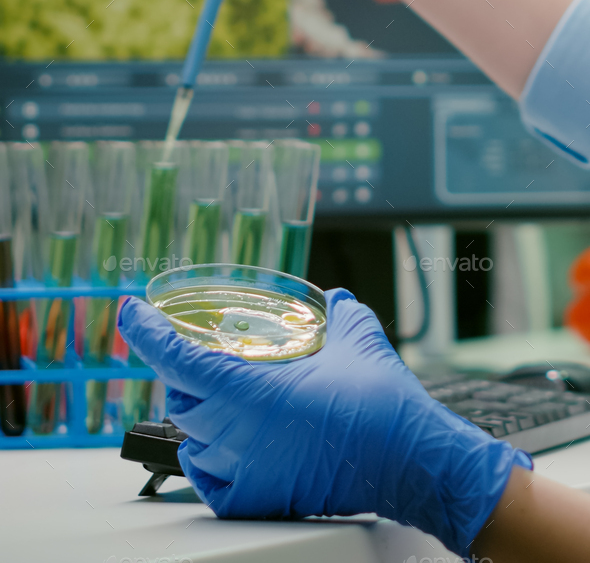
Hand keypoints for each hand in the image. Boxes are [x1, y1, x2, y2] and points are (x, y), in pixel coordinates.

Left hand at [118, 289, 529, 557]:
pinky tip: (214, 449)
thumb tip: (336, 298)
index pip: (176, 359)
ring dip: (194, 415)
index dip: (146, 333)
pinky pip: (210, 483)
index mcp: (251, 392)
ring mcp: (247, 471)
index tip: (130, 313)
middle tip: (194, 352)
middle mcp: (238, 435)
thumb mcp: (359, 340)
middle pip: (180, 399)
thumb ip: (341, 313)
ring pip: (192, 441)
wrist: (411, 463)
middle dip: (179, 372)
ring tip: (212, 396)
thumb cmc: (382, 406)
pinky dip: (204, 462)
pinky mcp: (261, 499)